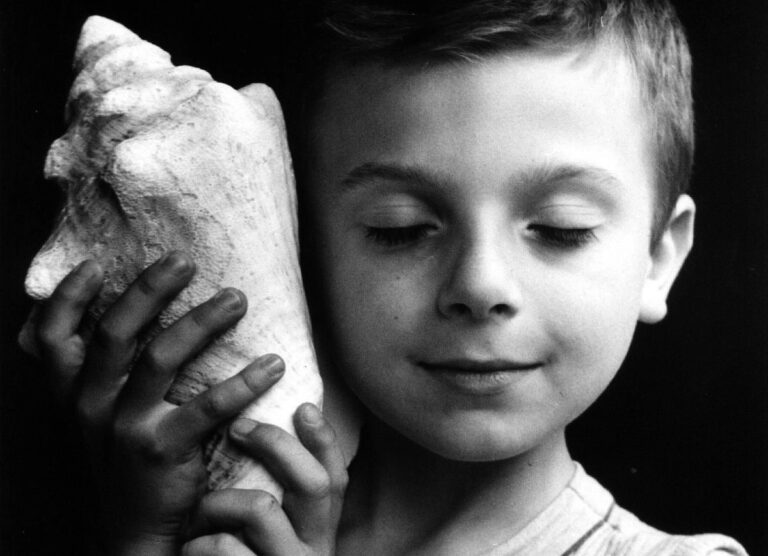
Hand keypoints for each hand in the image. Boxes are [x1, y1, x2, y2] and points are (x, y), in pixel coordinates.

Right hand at [29, 252, 284, 554]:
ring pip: (160, 358)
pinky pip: (207, 406)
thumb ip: (103, 373)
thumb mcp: (99, 416)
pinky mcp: (163, 450)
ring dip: (201, 322)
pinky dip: (243, 382)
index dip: (69, 298)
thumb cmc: (126, 459)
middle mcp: (92, 404)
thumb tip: (127, 312)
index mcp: (74, 392)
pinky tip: (272, 364)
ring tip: (236, 298)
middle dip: (149, 290)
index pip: (54, 337)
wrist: (133, 528)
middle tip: (184, 260)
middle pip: (116, 333)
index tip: (94, 265)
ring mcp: (126, 427)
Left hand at [181, 403, 347, 555]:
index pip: (336, 478)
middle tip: (237, 427)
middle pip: (314, 482)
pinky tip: (190, 551)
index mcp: (318, 532)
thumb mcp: (268, 536)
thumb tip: (263, 428)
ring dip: (218, 501)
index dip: (325, 440)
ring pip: (262, 507)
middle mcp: (313, 550)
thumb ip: (277, 497)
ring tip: (198, 513)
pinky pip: (225, 548)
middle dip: (275, 443)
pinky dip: (199, 544)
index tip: (303, 407)